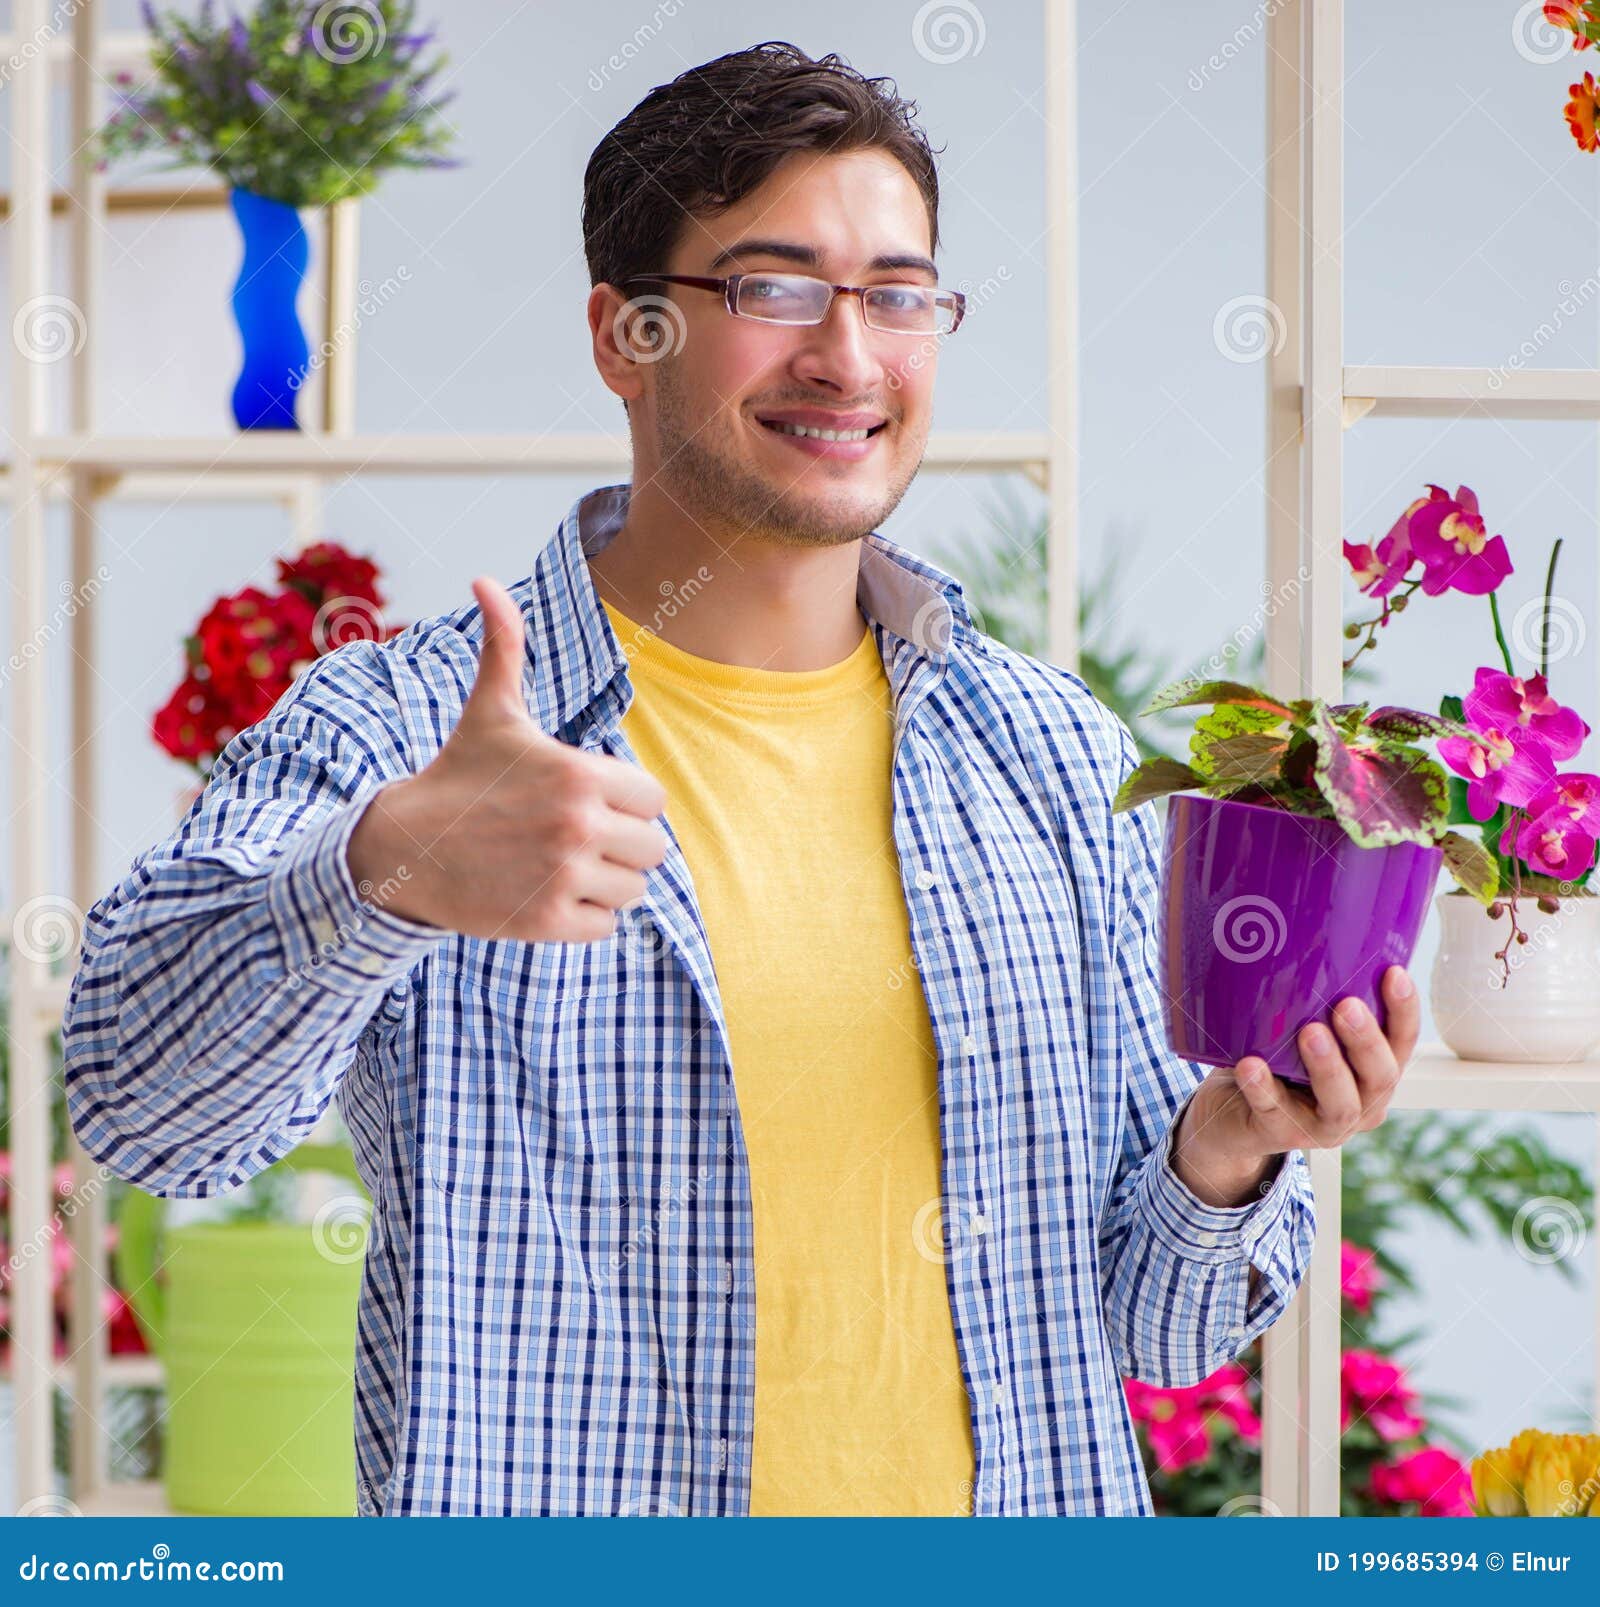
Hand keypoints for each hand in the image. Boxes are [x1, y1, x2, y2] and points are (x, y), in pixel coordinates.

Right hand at [347, 575, 669, 942]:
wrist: (404, 848)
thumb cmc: (459, 776)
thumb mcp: (490, 712)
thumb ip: (504, 646)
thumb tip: (483, 579)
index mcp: (579, 773)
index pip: (654, 800)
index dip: (626, 803)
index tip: (587, 802)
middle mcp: (577, 824)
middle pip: (652, 849)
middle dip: (621, 846)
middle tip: (574, 839)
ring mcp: (563, 876)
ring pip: (633, 891)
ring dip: (606, 884)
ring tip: (560, 867)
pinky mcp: (547, 922)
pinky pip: (606, 927)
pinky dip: (584, 918)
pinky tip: (546, 894)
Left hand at [1171, 965, 1419, 1198]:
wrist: (1230, 1115)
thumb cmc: (1276, 1062)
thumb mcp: (1302, 1031)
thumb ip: (1317, 1003)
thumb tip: (1313, 935)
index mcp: (1373, 1074)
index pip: (1402, 1043)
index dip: (1404, 1011)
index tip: (1394, 972)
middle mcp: (1360, 1104)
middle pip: (1381, 1076)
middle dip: (1366, 1041)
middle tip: (1347, 1006)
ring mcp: (1323, 1127)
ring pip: (1340, 1104)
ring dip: (1328, 1067)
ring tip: (1309, 1032)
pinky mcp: (1281, 1136)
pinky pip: (1274, 1113)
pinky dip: (1262, 1088)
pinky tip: (1250, 1064)